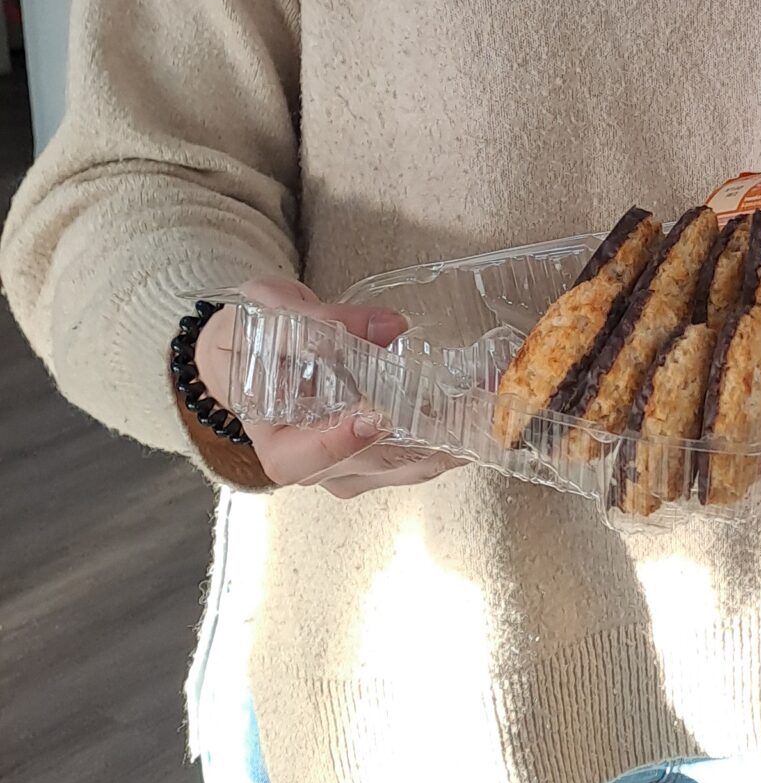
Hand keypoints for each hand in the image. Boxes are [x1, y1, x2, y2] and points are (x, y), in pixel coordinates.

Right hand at [196, 277, 460, 497]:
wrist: (245, 355)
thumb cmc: (249, 337)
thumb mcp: (268, 315)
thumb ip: (320, 322)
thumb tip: (391, 328)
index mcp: (276, 443)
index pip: (304, 457)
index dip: (339, 441)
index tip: (374, 415)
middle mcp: (316, 467)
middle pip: (374, 463)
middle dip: (428, 437)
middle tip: (473, 408)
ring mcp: (350, 467)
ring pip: (407, 465)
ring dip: (454, 437)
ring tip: (493, 402)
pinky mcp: (377, 456)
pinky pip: (418, 454)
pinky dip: (453, 433)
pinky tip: (484, 404)